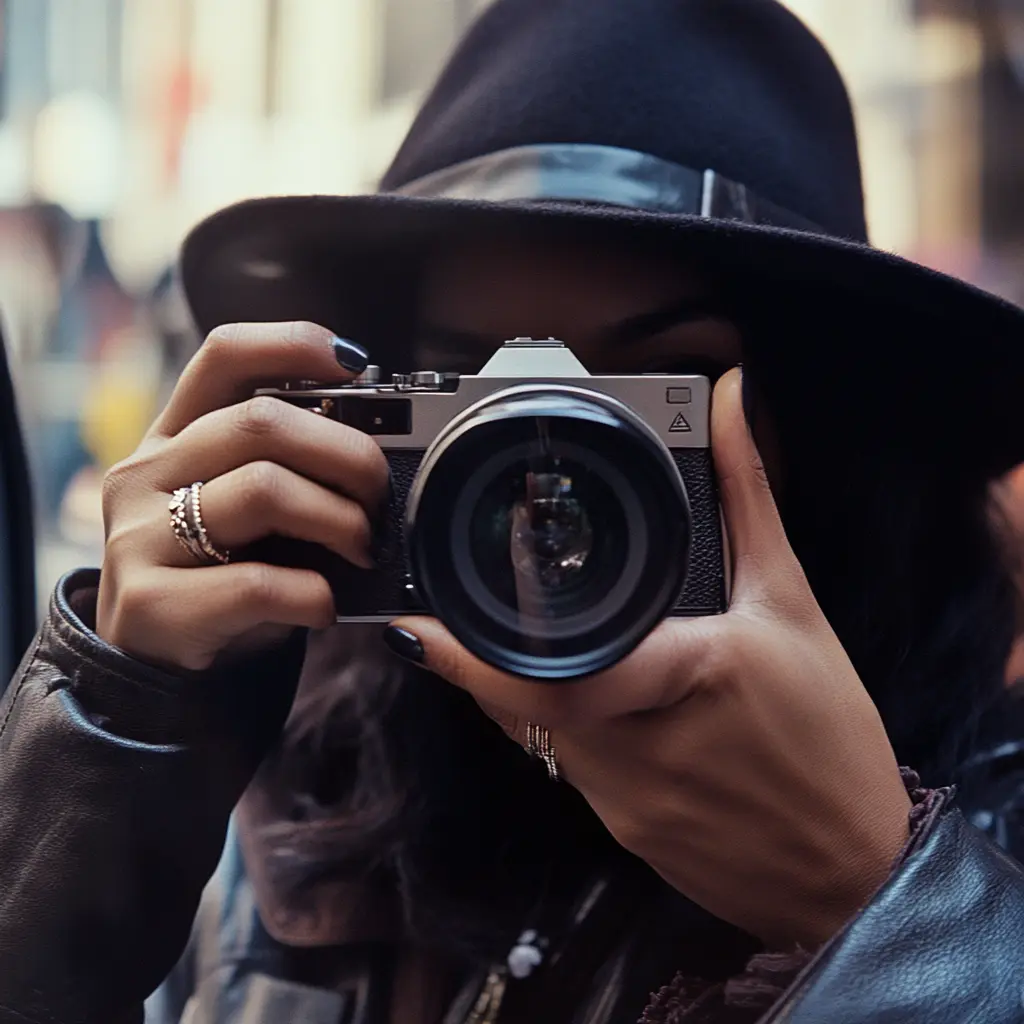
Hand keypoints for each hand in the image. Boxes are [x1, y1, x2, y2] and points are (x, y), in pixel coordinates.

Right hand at [97, 322, 388, 671]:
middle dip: (348, 454)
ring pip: (265, 491)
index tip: (355, 365)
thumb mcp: (241, 509)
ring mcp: (139, 537)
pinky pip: (259, 583)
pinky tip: (324, 606)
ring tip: (362, 549)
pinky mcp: (152, 603)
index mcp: (173, 438)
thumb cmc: (218, 577)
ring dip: (340, 521)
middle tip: (379, 495)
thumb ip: (284, 468)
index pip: (224, 356)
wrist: (155, 670)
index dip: (294, 344)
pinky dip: (316, 595)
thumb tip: (375, 446)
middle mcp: (146, 475)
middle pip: (262, 423)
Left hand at [385, 368, 911, 950]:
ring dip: (516, 688)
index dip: (469, 658)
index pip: (551, 678)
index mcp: (681, 680)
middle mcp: (636, 755)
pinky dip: (556, 726)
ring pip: (534, 738)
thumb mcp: (793, 603)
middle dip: (484, 657)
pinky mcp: (623, 834)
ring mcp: (623, 805)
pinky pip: (563, 770)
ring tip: (527, 645)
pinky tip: (587, 698)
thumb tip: (728, 404)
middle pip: (522, 703)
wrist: (856, 867)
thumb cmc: (830, 735)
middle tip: (462, 614)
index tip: (414, 625)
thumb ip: (746, 496)